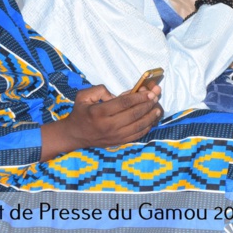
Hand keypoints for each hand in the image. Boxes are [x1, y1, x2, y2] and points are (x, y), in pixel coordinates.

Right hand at [41, 84, 162, 160]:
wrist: (74, 135)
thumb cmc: (81, 112)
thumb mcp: (84, 96)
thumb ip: (100, 90)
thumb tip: (118, 94)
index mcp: (99, 112)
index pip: (124, 103)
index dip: (138, 97)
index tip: (149, 91)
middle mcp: (108, 126)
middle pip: (133, 114)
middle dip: (147, 104)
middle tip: (156, 96)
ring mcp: (114, 136)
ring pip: (137, 126)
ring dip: (150, 117)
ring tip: (157, 108)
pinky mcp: (118, 142)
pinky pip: (136, 135)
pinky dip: (146, 128)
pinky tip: (151, 120)